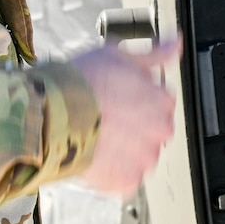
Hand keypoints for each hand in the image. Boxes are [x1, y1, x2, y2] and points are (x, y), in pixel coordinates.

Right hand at [70, 38, 180, 196]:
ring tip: (98, 136)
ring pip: (141, 154)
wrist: (48, 115)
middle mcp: (160, 131)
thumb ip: (154, 54)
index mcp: (162, 100)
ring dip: (125, 149)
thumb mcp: (117, 55)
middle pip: (155, 129)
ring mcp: (143, 159)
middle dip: (136, 125)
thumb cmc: (79, 83)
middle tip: (108, 117)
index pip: (163, 101)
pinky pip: (126, 176)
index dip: (139, 98)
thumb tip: (176, 43)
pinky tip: (96, 153)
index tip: (121, 98)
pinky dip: (113, 170)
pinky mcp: (125, 180)